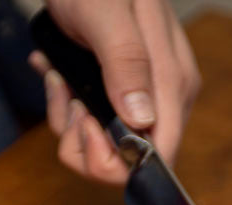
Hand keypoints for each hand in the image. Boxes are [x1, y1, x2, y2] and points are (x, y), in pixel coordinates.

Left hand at [30, 0, 200, 184]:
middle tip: (69, 101)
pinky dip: (65, 109)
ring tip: (60, 80)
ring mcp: (143, 97)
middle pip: (128, 161)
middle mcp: (164, 97)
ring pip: (104, 148)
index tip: (86, 125)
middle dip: (85, 143)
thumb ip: (125, 62)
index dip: (116, 160)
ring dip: (68, 123)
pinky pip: (92, 126)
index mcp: (172, 83)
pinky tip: (59, 76)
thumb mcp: (105, 15)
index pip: (159, 157)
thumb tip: (141, 119)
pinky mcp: (120, 94)